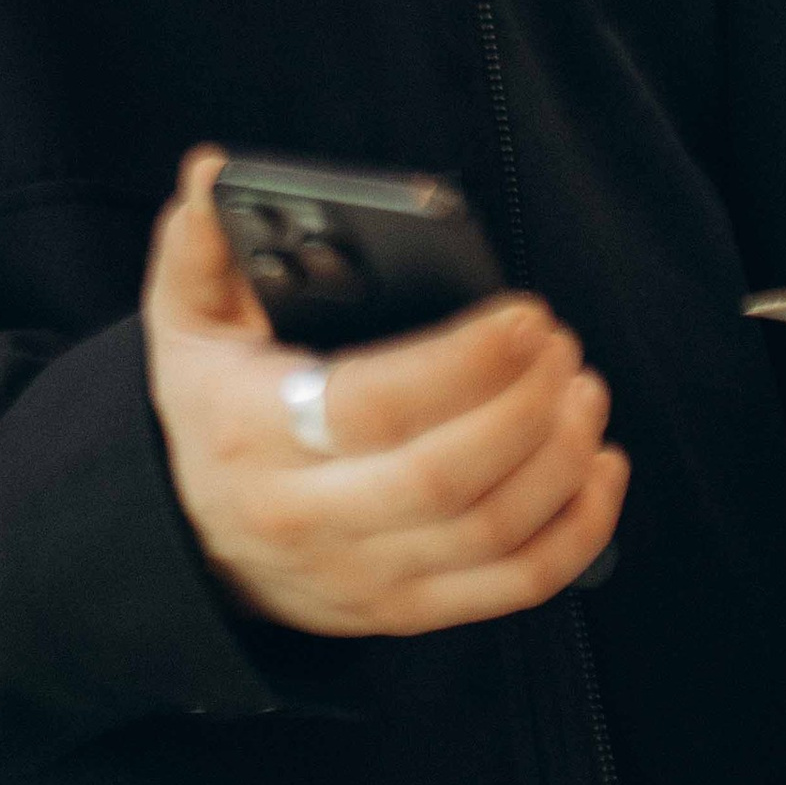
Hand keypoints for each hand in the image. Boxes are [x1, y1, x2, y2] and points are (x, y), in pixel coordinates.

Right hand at [143, 149, 628, 636]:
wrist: (192, 545)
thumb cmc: (213, 413)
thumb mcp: (185, 329)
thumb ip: (199, 248)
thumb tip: (213, 171)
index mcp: (253, 436)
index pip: (372, 407)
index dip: (465, 363)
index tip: (527, 316)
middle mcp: (307, 517)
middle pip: (444, 477)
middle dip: (526, 407)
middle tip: (563, 348)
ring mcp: (361, 576)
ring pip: (489, 531)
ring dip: (561, 459)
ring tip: (585, 390)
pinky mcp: (406, 612)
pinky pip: (515, 586)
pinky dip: (578, 530)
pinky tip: (600, 464)